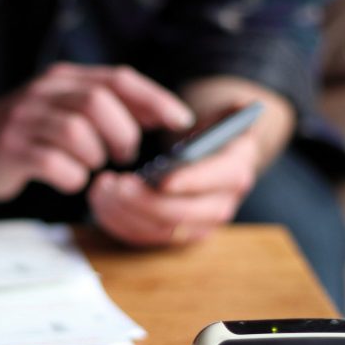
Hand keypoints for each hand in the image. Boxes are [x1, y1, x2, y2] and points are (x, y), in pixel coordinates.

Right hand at [0, 63, 192, 200]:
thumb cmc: (24, 135)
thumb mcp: (60, 109)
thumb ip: (101, 108)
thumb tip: (155, 116)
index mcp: (62, 78)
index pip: (117, 78)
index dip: (154, 99)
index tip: (180, 121)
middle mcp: (43, 92)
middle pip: (99, 102)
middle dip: (123, 134)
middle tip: (123, 156)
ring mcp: (24, 119)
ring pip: (77, 132)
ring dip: (94, 157)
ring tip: (89, 167)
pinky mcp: (9, 148)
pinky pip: (53, 163)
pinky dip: (71, 177)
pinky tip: (67, 179)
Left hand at [88, 76, 294, 245]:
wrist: (202, 160)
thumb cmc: (206, 135)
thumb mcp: (220, 118)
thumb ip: (230, 113)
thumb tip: (243, 106)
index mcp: (235, 172)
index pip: (217, 181)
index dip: (190, 181)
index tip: (162, 178)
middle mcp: (220, 206)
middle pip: (183, 214)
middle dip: (145, 201)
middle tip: (116, 183)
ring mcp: (196, 227)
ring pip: (159, 231)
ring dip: (125, 212)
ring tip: (102, 188)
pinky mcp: (172, 237)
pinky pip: (143, 238)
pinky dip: (117, 222)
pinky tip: (100, 201)